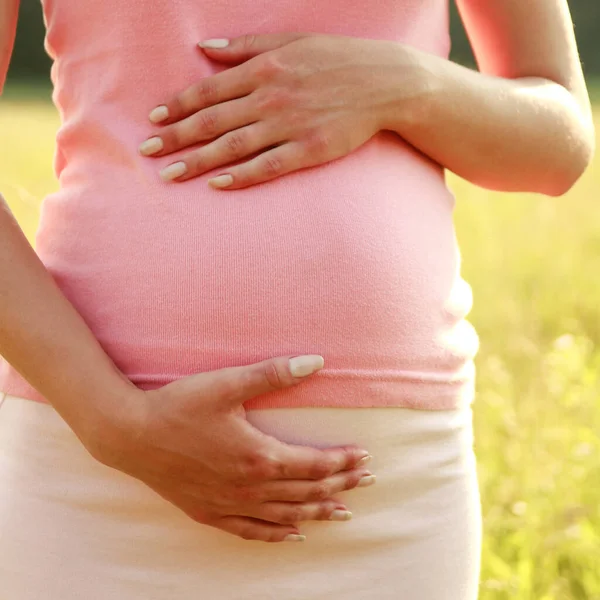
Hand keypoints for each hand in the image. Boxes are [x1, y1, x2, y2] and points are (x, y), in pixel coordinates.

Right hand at [89, 354, 374, 542]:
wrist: (130, 434)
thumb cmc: (179, 406)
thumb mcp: (227, 384)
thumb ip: (274, 374)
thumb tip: (316, 361)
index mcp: (258, 455)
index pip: (314, 464)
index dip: (342, 462)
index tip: (364, 458)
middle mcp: (249, 486)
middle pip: (306, 491)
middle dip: (340, 486)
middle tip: (367, 482)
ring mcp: (229, 503)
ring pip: (285, 514)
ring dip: (316, 512)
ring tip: (342, 513)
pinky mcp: (208, 512)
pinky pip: (250, 531)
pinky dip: (276, 533)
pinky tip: (291, 535)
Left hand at [139, 32, 399, 188]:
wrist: (385, 82)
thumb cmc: (336, 59)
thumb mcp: (291, 40)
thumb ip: (245, 45)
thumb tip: (204, 48)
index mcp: (263, 68)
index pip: (209, 90)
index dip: (178, 106)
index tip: (154, 120)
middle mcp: (270, 97)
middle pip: (212, 121)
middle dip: (176, 138)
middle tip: (147, 153)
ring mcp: (290, 125)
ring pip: (233, 147)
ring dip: (198, 162)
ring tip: (170, 175)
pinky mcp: (309, 149)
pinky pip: (268, 166)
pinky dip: (242, 176)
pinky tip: (218, 185)